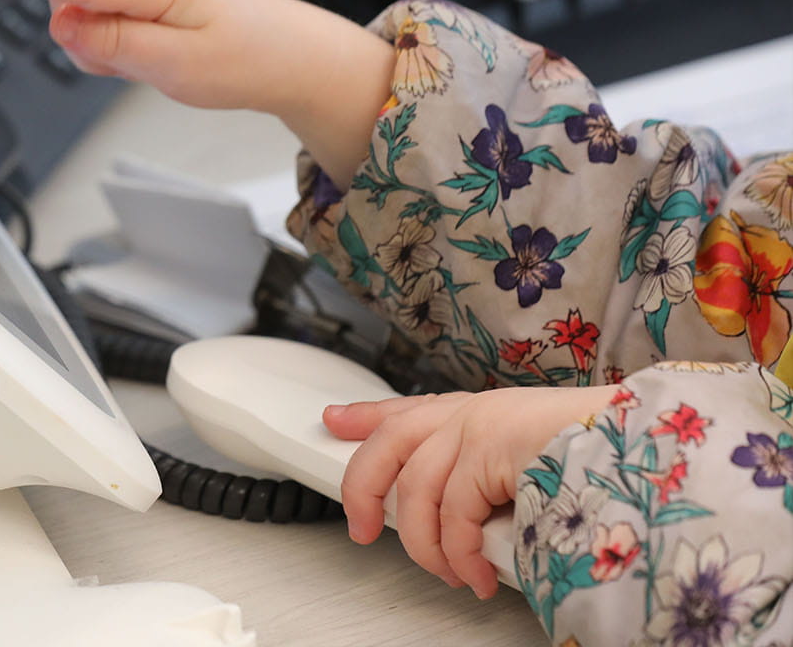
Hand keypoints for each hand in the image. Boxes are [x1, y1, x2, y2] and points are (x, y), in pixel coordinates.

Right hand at [0, 0, 302, 111]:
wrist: (290, 55)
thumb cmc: (247, 59)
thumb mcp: (177, 68)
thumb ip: (113, 45)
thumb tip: (61, 24)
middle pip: (78, 0)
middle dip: (91, 42)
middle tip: (140, 68)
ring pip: (88, 9)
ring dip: (107, 44)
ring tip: (156, 59)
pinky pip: (107, 11)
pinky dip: (120, 38)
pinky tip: (155, 49)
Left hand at [324, 386, 614, 598]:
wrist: (648, 457)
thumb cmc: (602, 468)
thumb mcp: (530, 472)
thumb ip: (490, 481)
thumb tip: (465, 526)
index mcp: (485, 412)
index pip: (411, 409)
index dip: (368, 415)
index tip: (337, 420)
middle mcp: (476, 411)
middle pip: (389, 441)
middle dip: (362, 487)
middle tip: (358, 528)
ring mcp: (480, 423)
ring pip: (416, 490)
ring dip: (428, 546)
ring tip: (452, 573)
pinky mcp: (487, 446)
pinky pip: (451, 513)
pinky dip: (460, 554)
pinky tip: (475, 575)